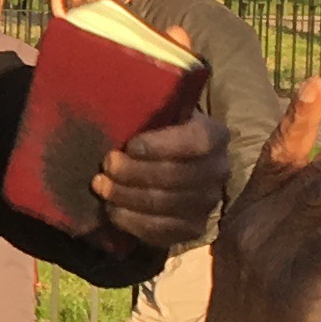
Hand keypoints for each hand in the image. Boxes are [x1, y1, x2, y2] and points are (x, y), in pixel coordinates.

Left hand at [96, 110, 229, 254]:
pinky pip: (162, 232)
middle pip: (175, 177)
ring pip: (166, 206)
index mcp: (215, 134)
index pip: (195, 142)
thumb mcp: (161, 107)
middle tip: (105, 166)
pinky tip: (112, 210)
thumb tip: (140, 89)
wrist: (176, 159)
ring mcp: (208, 203)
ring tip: (101, 186)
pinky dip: (132, 222)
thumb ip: (152, 100)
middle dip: (133, 173)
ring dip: (126, 197)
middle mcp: (219, 171)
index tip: (129, 146)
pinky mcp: (193, 229)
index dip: (160, 146)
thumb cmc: (161, 128)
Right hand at [185, 73, 320, 321]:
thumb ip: (285, 208)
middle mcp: (255, 223)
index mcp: (247, 209)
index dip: (298, 117)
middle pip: (311, 166)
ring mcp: (269, 254)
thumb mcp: (256, 245)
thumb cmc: (252, 301)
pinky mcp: (291, 288)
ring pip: (320, 199)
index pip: (275, 153)